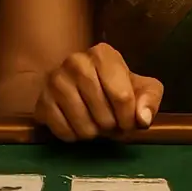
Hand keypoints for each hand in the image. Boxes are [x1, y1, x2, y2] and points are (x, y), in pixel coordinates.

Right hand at [33, 43, 163, 141]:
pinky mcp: (42, 101)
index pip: (123, 97)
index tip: (129, 121)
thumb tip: (143, 119)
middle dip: (112, 126)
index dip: (129, 118)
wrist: (74, 83)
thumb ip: (149, 99)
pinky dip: (75, 136)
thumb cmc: (113, 85)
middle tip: (111, 123)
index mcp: (103, 54)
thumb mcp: (141, 87)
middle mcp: (76, 62)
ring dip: (94, 133)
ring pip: (83, 126)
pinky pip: (64, 132)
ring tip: (95, 124)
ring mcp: (55, 80)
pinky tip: (78, 125)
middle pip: (103, 114)